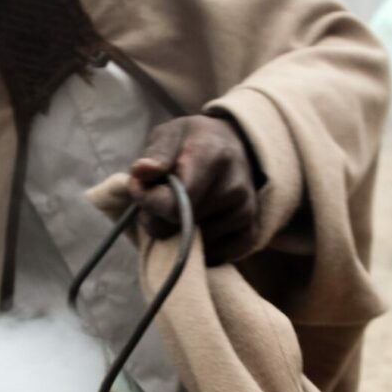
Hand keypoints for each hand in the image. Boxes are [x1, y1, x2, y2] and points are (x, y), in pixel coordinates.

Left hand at [128, 115, 261, 265]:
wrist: (232, 147)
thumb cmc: (193, 142)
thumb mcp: (170, 134)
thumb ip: (155, 154)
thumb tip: (143, 173)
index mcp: (213, 157)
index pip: (173, 203)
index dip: (148, 201)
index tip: (141, 187)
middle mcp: (234, 187)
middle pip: (180, 226)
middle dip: (159, 218)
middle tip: (159, 199)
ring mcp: (245, 212)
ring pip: (194, 244)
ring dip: (178, 233)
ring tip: (181, 207)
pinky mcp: (250, 232)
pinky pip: (213, 257)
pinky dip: (198, 247)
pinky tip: (197, 224)